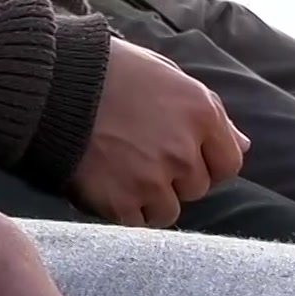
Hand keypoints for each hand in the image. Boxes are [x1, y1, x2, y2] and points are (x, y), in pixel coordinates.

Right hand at [72, 38, 248, 227]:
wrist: (51, 85)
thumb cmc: (109, 72)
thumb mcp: (167, 76)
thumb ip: (209, 112)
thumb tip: (244, 146)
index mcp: (200, 113)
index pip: (230, 163)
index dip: (207, 162)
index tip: (181, 155)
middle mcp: (183, 149)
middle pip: (197, 188)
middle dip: (175, 177)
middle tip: (141, 155)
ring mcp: (152, 179)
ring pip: (169, 210)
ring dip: (150, 198)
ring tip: (122, 170)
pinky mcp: (120, 202)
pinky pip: (137, 223)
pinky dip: (124, 210)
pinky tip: (107, 184)